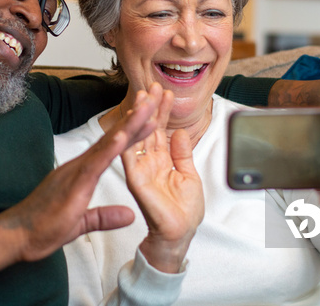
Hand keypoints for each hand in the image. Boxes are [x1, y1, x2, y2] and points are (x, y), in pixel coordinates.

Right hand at [0, 83, 165, 299]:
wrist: (17, 236)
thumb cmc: (43, 227)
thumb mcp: (82, 223)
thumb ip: (104, 217)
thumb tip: (129, 214)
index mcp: (84, 172)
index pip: (113, 147)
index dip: (133, 131)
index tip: (151, 116)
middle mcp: (81, 166)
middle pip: (114, 138)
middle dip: (136, 117)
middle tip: (155, 97)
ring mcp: (76, 171)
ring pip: (108, 143)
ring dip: (129, 124)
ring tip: (148, 106)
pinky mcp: (74, 183)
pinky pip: (95, 163)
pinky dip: (110, 148)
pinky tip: (123, 135)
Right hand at [121, 89, 204, 272]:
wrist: (180, 234)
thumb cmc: (184, 211)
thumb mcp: (189, 176)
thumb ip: (182, 154)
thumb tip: (180, 133)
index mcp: (162, 160)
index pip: (161, 130)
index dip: (163, 111)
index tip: (166, 93)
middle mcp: (149, 162)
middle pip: (148, 129)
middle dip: (151, 107)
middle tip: (153, 86)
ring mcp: (140, 169)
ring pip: (137, 137)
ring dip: (138, 117)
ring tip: (142, 96)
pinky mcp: (135, 180)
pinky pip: (130, 157)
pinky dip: (129, 139)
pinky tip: (130, 122)